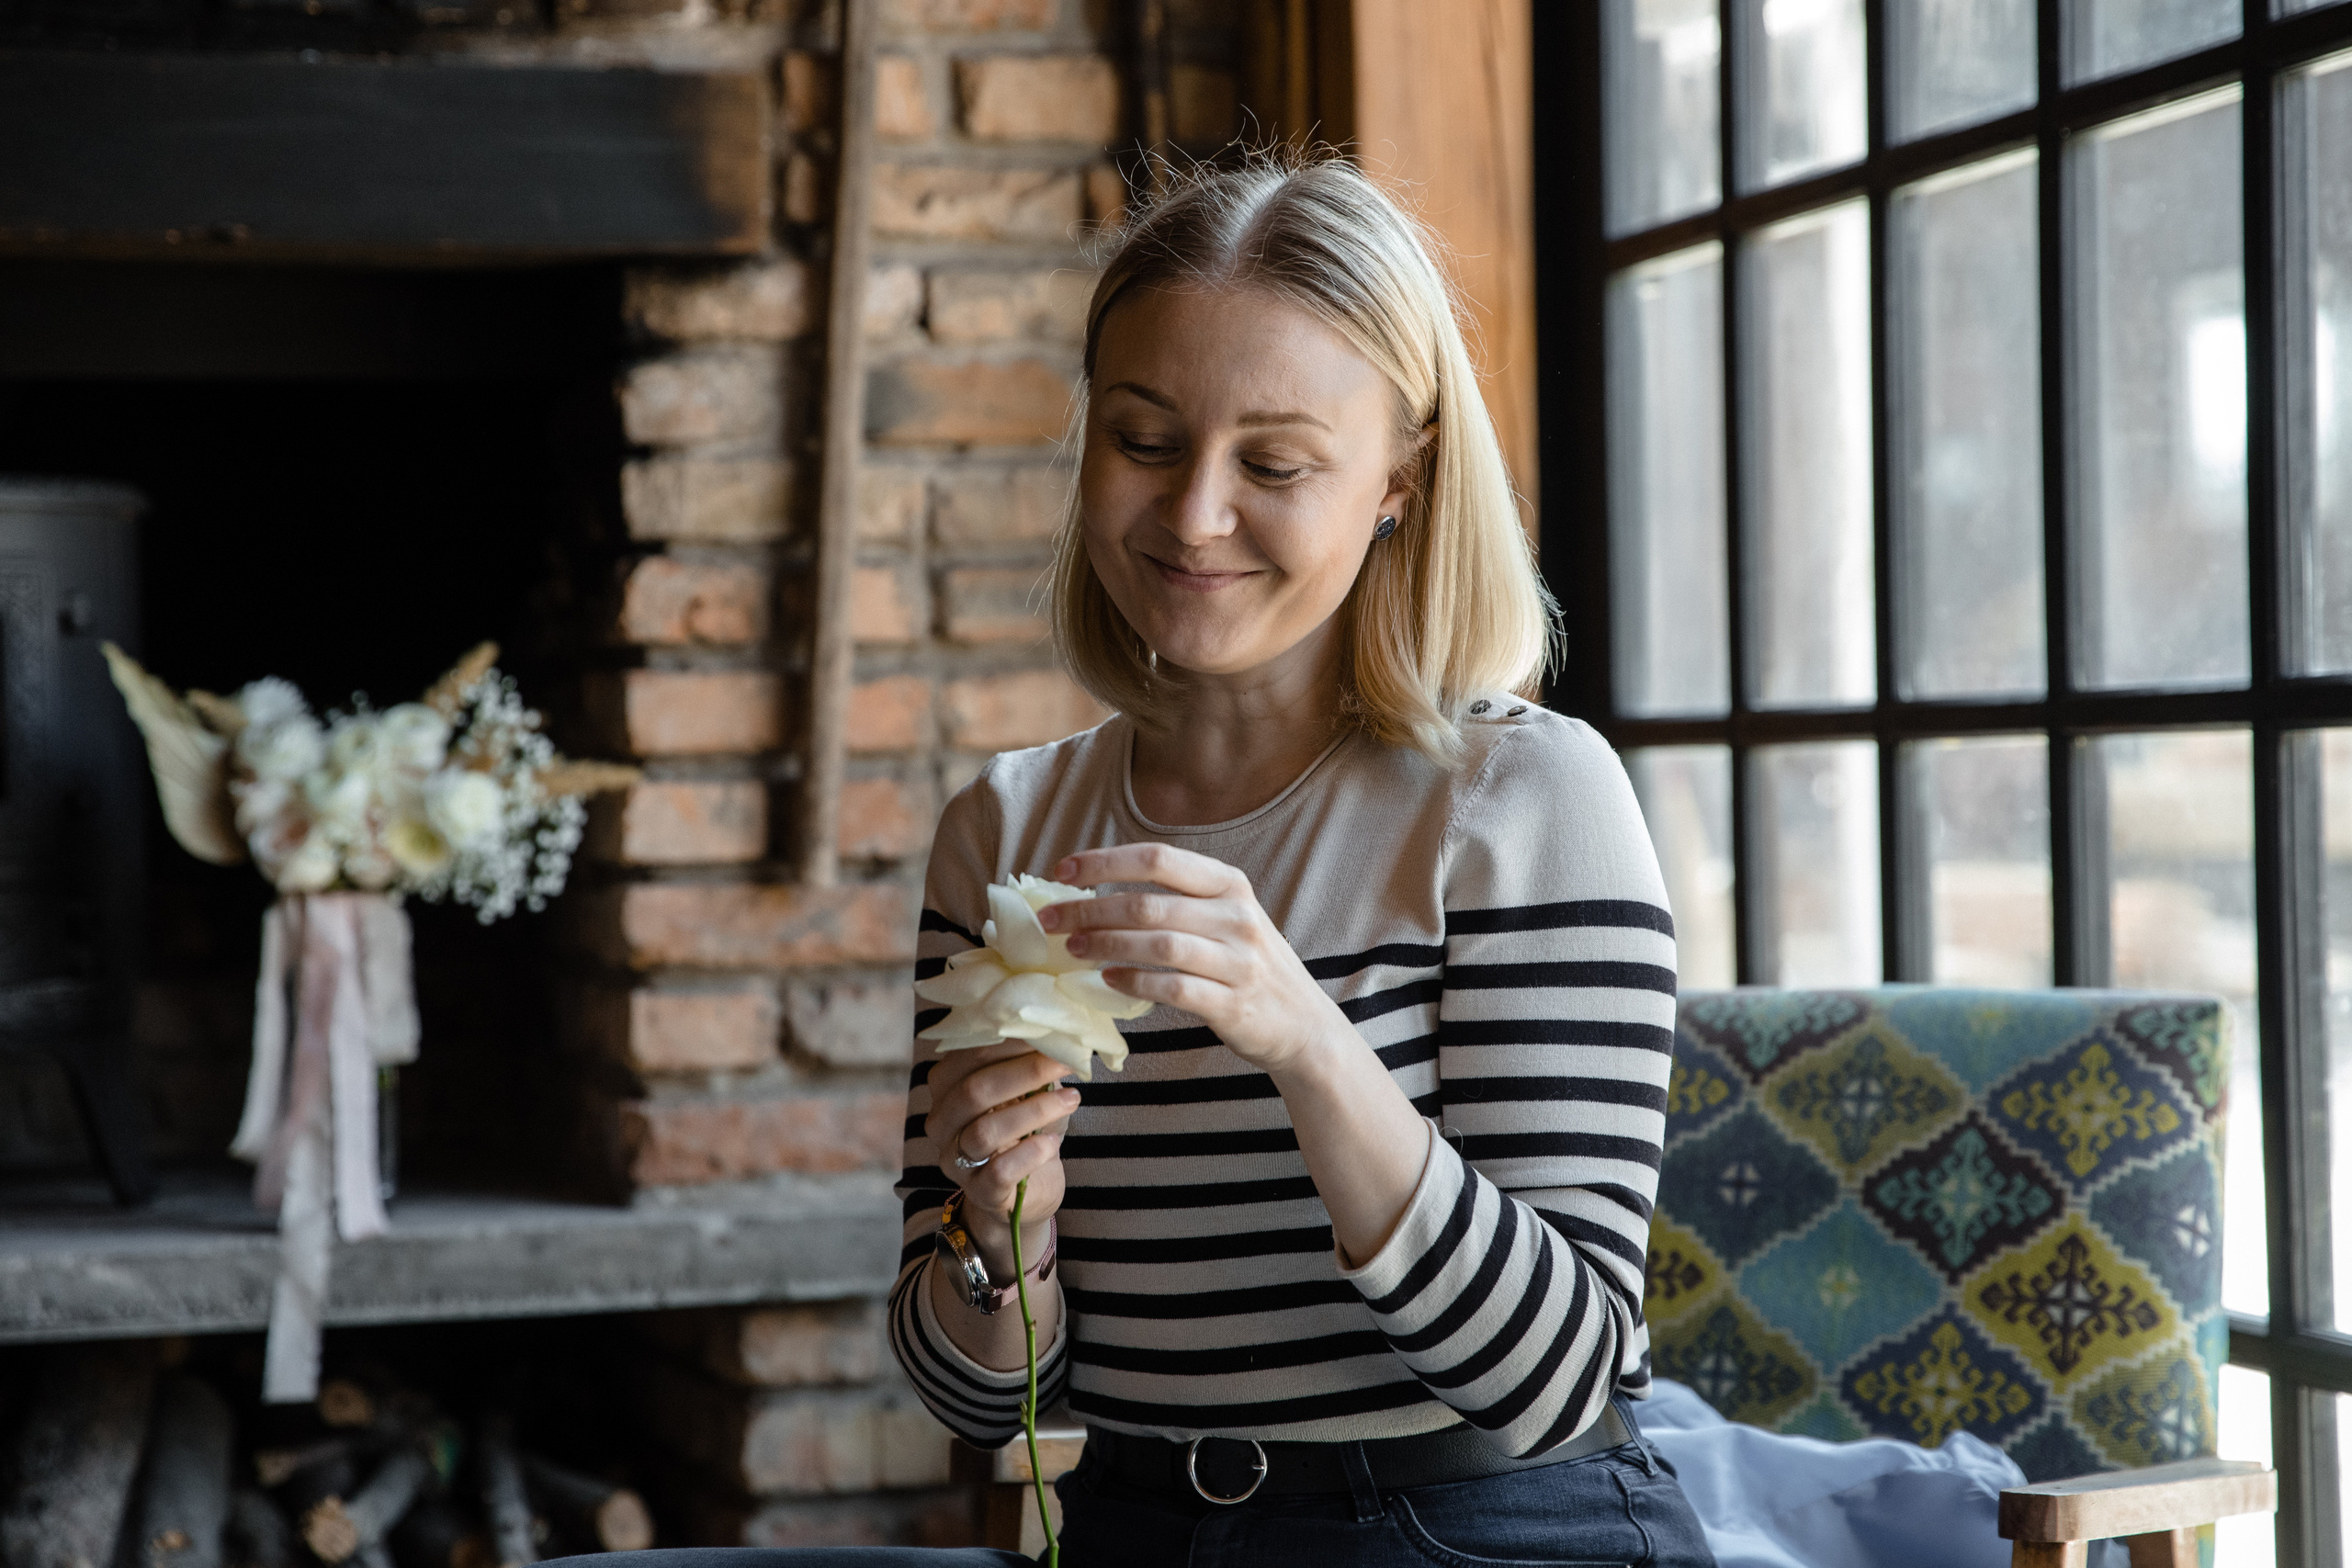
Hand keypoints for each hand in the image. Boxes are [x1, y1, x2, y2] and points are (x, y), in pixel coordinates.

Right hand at [921, 1038, 1078, 1271]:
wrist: (1026, 1194)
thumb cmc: (1026, 1132)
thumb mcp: (1027, 1093)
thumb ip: (1031, 1067)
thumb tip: (1060, 1034)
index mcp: (947, 1088)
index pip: (968, 1056)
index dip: (1009, 1043)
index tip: (1049, 1032)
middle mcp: (942, 1123)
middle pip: (973, 1091)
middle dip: (1025, 1072)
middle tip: (1064, 1064)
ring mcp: (956, 1161)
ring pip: (985, 1131)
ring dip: (1034, 1111)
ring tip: (1071, 1099)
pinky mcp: (980, 1192)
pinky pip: (999, 1171)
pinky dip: (1030, 1153)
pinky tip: (1053, 1143)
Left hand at [1041, 843, 1350, 1074]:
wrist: (1302, 1024)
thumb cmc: (1247, 965)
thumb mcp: (1225, 917)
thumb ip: (1175, 901)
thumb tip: (1095, 892)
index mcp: (1229, 884)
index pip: (1157, 859)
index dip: (1104, 862)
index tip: (1062, 871)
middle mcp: (1236, 916)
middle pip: (1148, 902)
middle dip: (1089, 909)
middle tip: (1049, 920)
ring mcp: (1237, 960)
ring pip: (1156, 943)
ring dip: (1105, 944)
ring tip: (1070, 949)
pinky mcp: (1232, 1003)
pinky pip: (1171, 988)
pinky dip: (1133, 983)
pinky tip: (1106, 981)